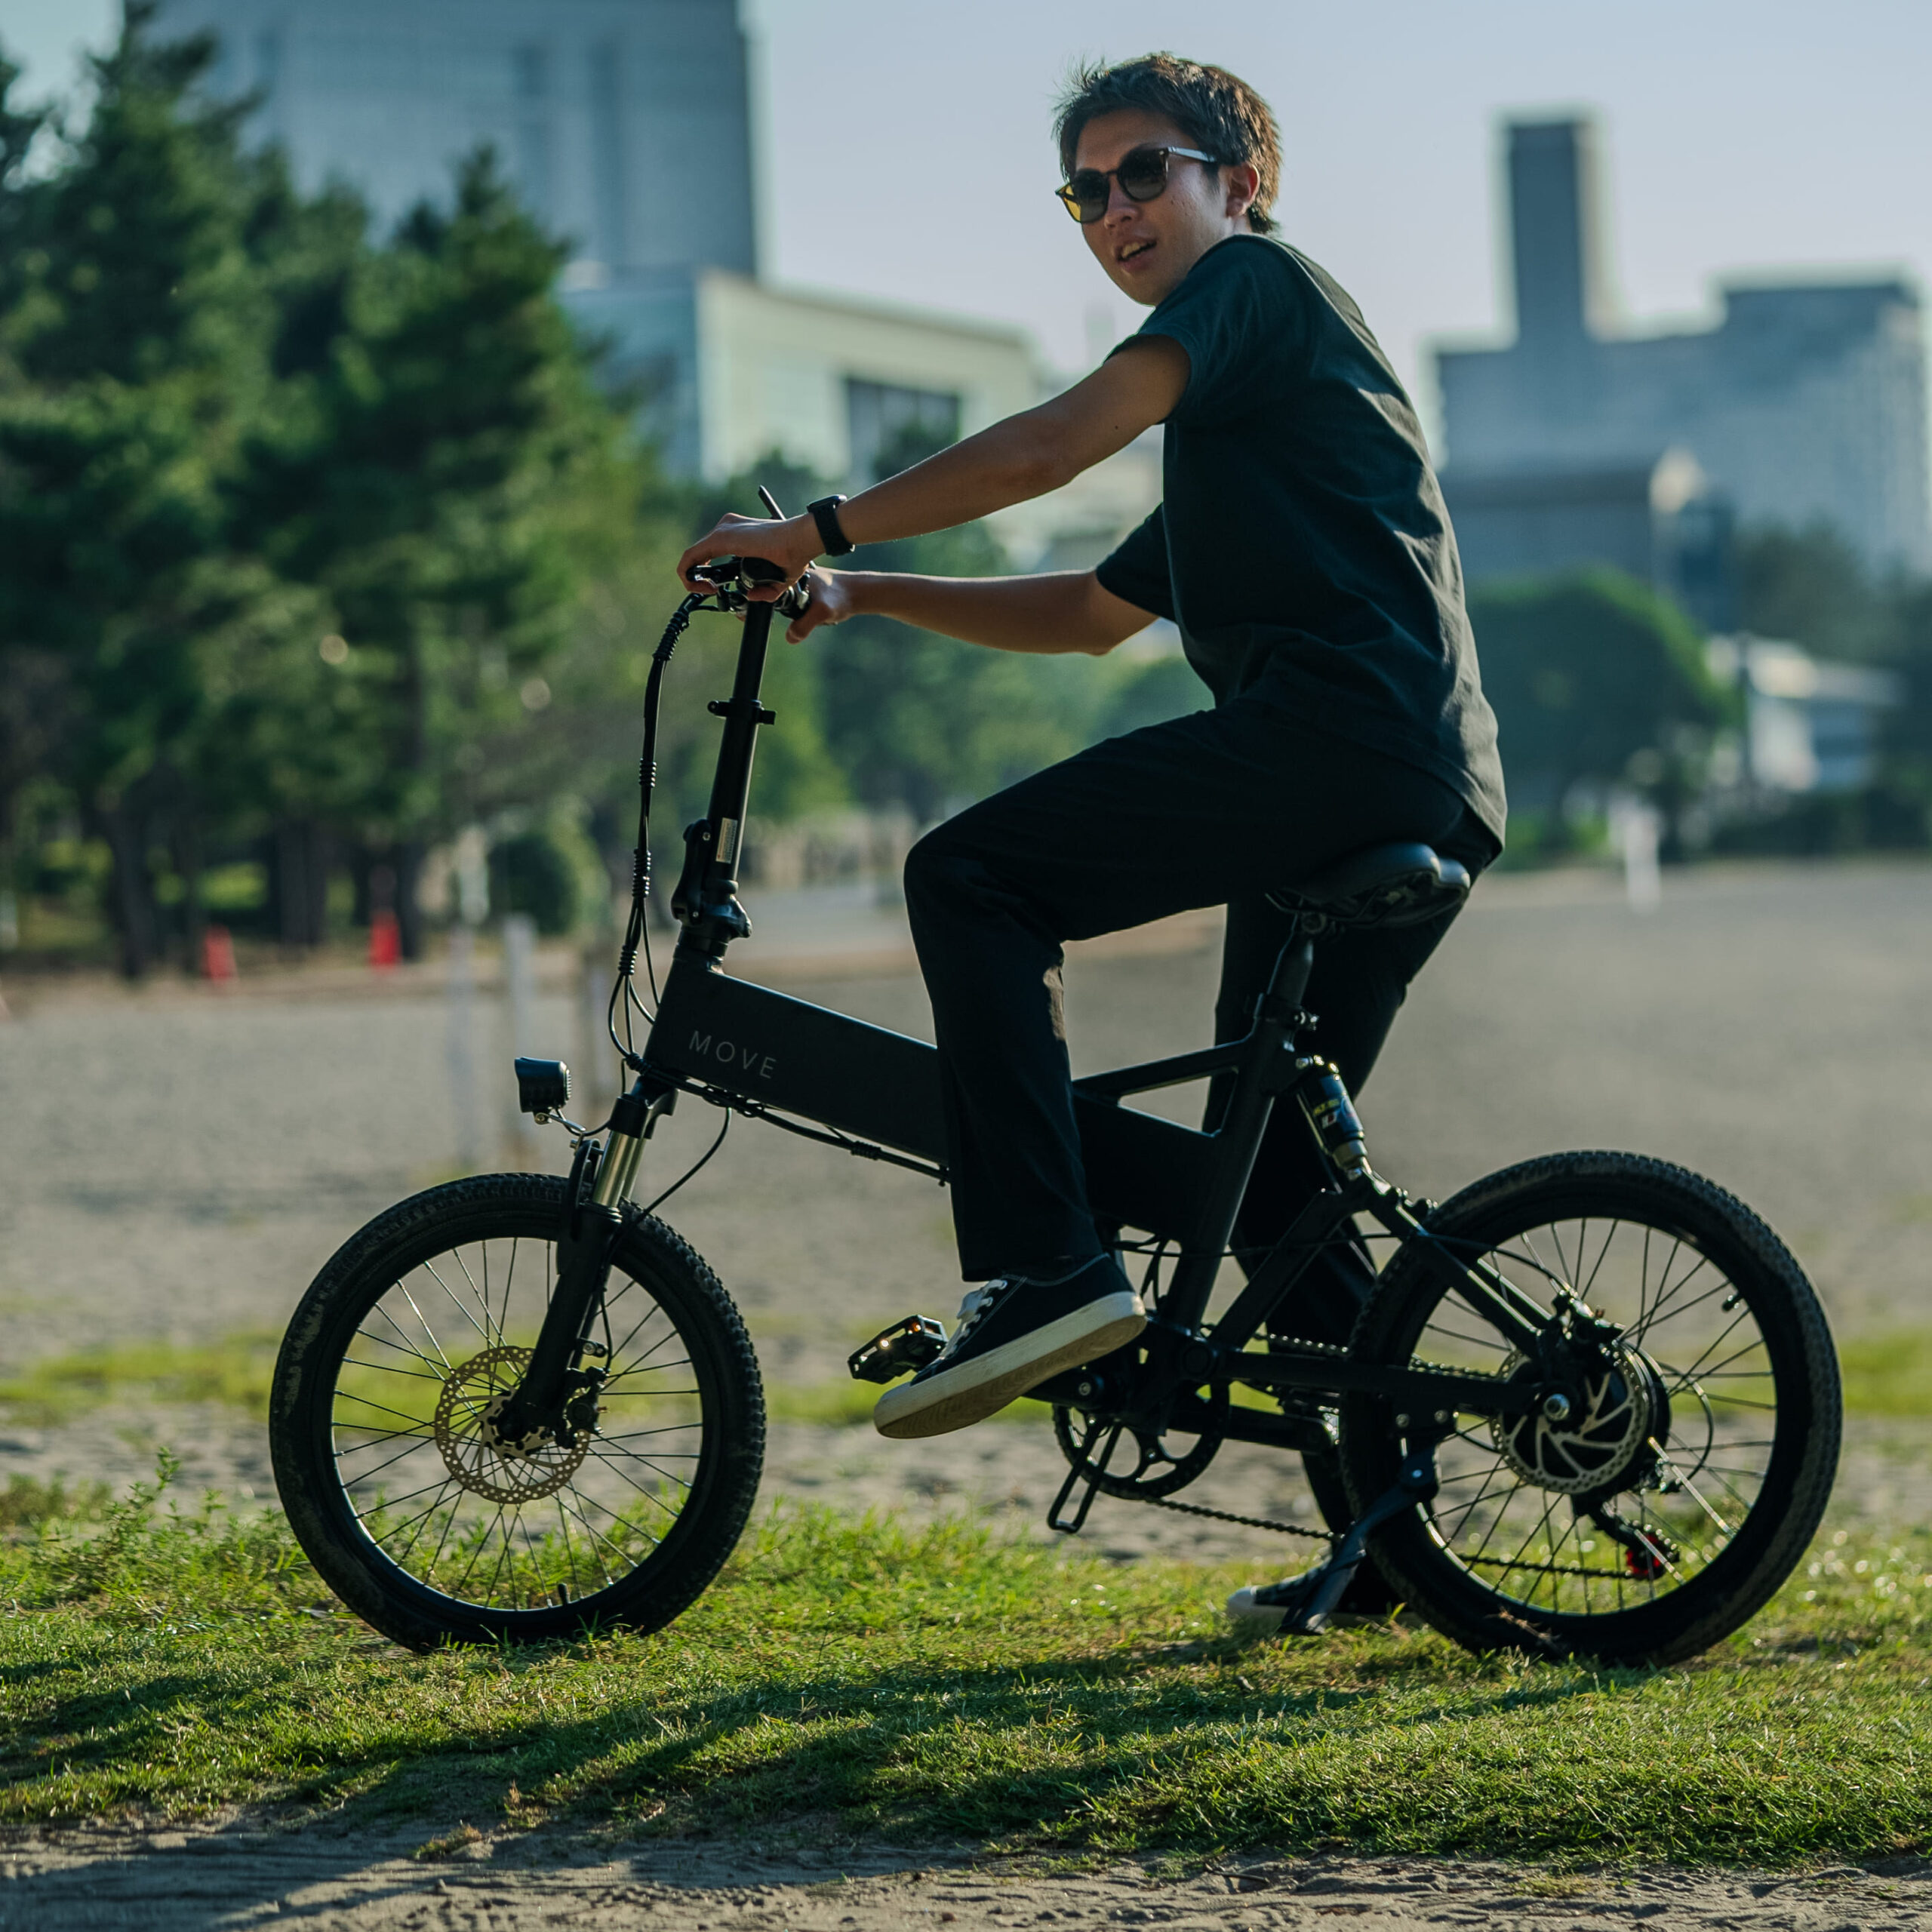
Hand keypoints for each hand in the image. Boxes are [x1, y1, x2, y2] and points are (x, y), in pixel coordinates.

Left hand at [678, 511, 818, 598]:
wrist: (800, 540)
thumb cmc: (795, 555)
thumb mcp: (777, 578)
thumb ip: (763, 589)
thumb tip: (752, 596)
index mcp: (738, 533)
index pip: (710, 552)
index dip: (707, 573)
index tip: (716, 586)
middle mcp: (727, 527)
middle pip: (700, 554)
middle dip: (700, 576)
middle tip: (712, 590)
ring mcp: (722, 530)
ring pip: (692, 557)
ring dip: (693, 578)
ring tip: (708, 590)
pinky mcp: (720, 538)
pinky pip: (690, 559)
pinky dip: (689, 575)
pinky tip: (703, 587)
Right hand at [783, 568, 858, 642]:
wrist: (858, 594)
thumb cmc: (841, 598)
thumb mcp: (821, 612)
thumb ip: (803, 625)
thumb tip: (790, 637)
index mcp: (792, 577)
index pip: (777, 599)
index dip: (790, 611)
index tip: (809, 611)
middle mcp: (794, 578)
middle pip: (787, 605)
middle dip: (801, 614)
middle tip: (818, 611)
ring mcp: (801, 584)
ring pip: (796, 609)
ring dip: (808, 615)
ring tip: (822, 610)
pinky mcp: (808, 591)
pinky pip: (804, 609)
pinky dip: (812, 614)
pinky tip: (823, 610)